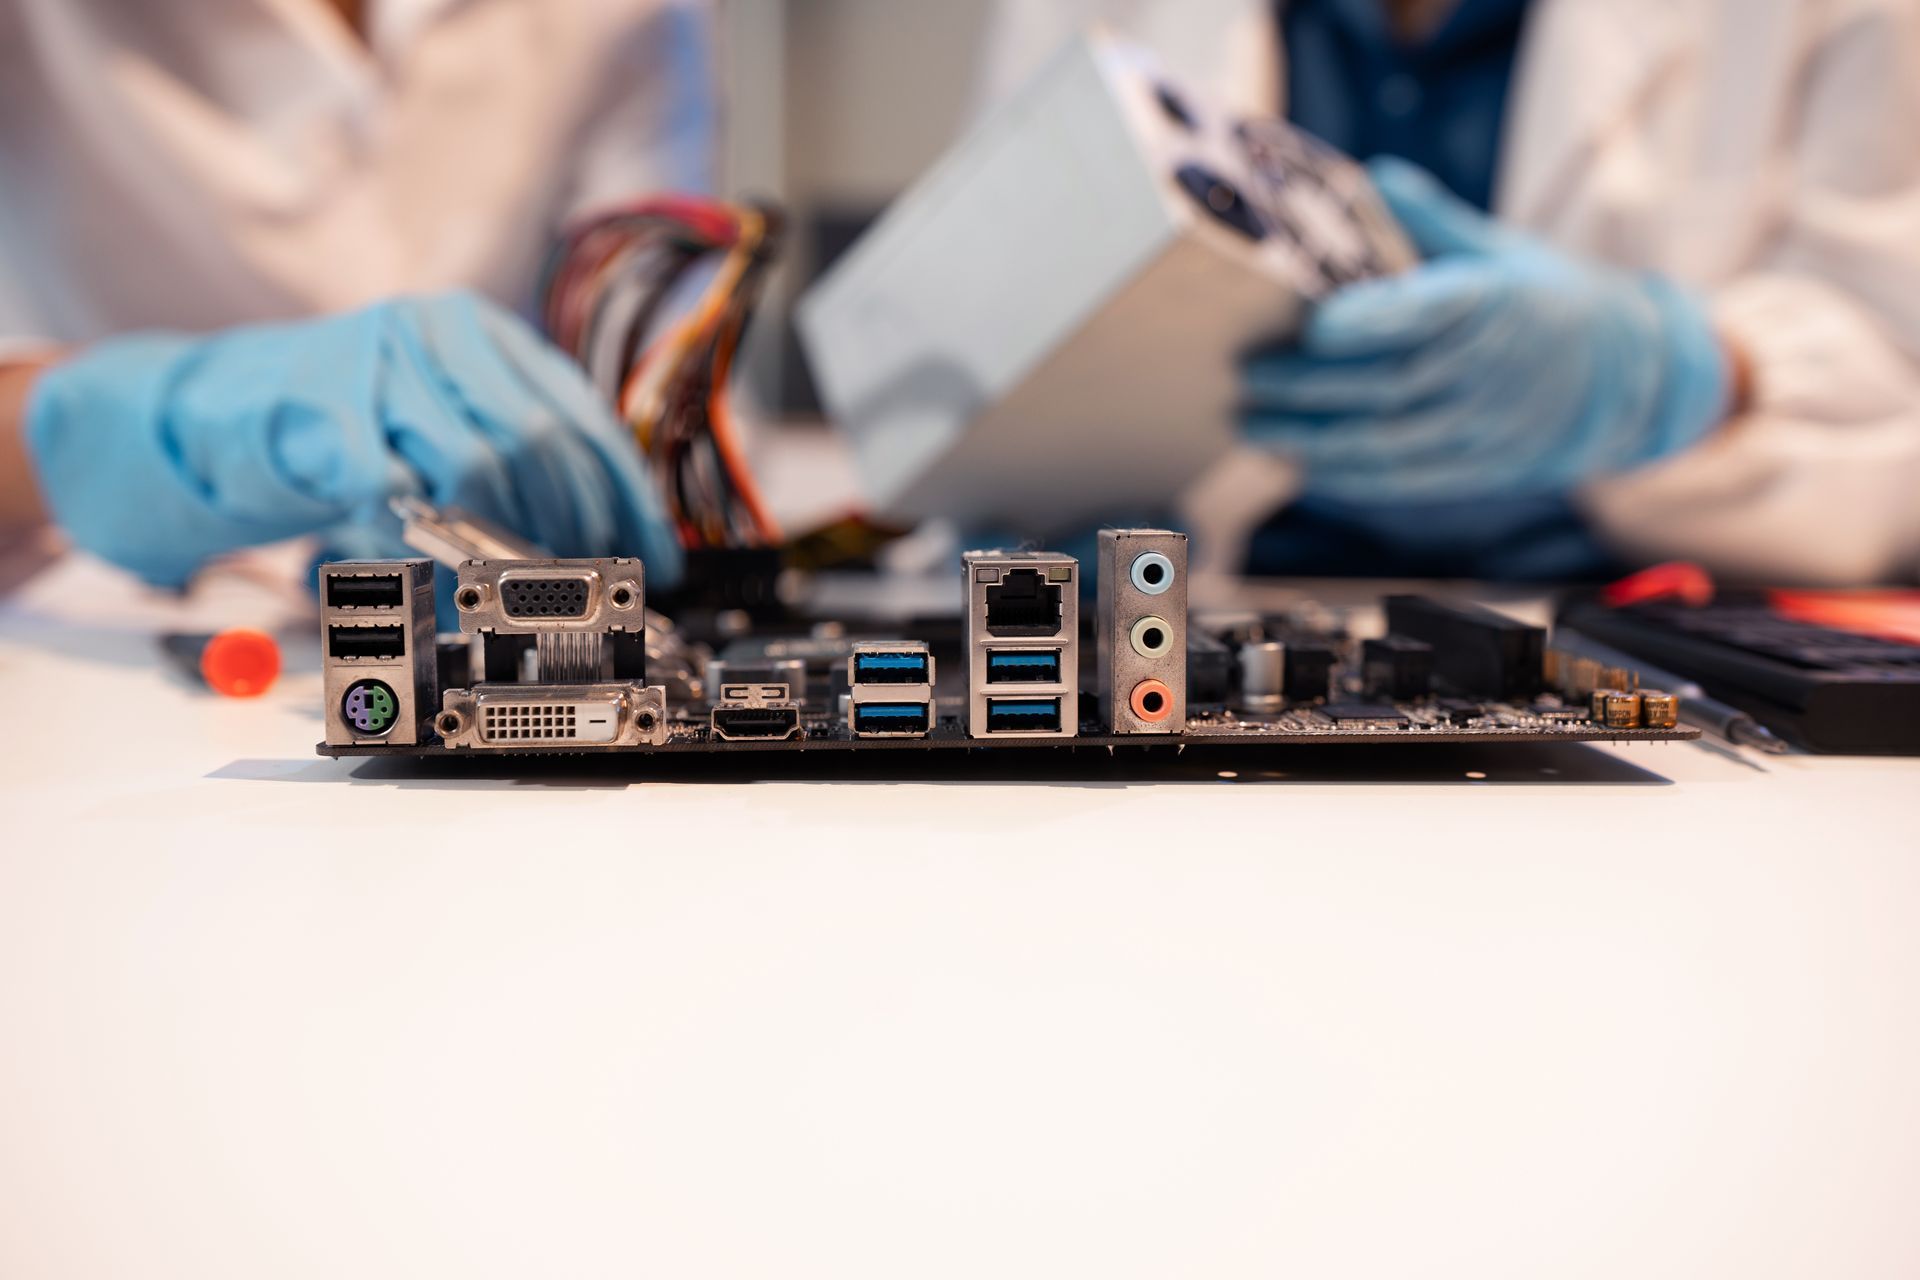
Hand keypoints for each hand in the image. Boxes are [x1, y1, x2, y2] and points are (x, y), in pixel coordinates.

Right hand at [24, 291, 681, 586]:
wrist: (198, 418)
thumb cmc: (332, 429)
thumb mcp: (439, 420)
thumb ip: (514, 450)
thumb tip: (609, 524)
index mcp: (478, 331)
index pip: (581, 414)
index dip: (625, 496)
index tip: (653, 555)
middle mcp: (433, 334)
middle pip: (543, 440)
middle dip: (570, 528)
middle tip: (575, 584)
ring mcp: (374, 366)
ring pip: (485, 463)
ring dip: (506, 543)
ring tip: (507, 586)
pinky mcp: (318, 414)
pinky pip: (399, 489)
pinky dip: (427, 547)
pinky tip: (437, 577)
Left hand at [1241, 158, 1730, 502]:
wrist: (1624, 377)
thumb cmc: (1544, 300)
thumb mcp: (1500, 250)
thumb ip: (1430, 220)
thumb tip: (1368, 175)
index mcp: (1489, 304)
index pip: (1421, 315)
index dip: (1364, 323)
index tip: (1310, 325)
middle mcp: (1484, 370)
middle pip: (1385, 385)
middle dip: (1307, 388)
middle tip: (1246, 378)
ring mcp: (1481, 425)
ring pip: (1387, 442)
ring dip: (1313, 440)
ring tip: (1255, 428)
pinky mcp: (1477, 466)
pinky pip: (1404, 479)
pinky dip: (1347, 478)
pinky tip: (1301, 467)